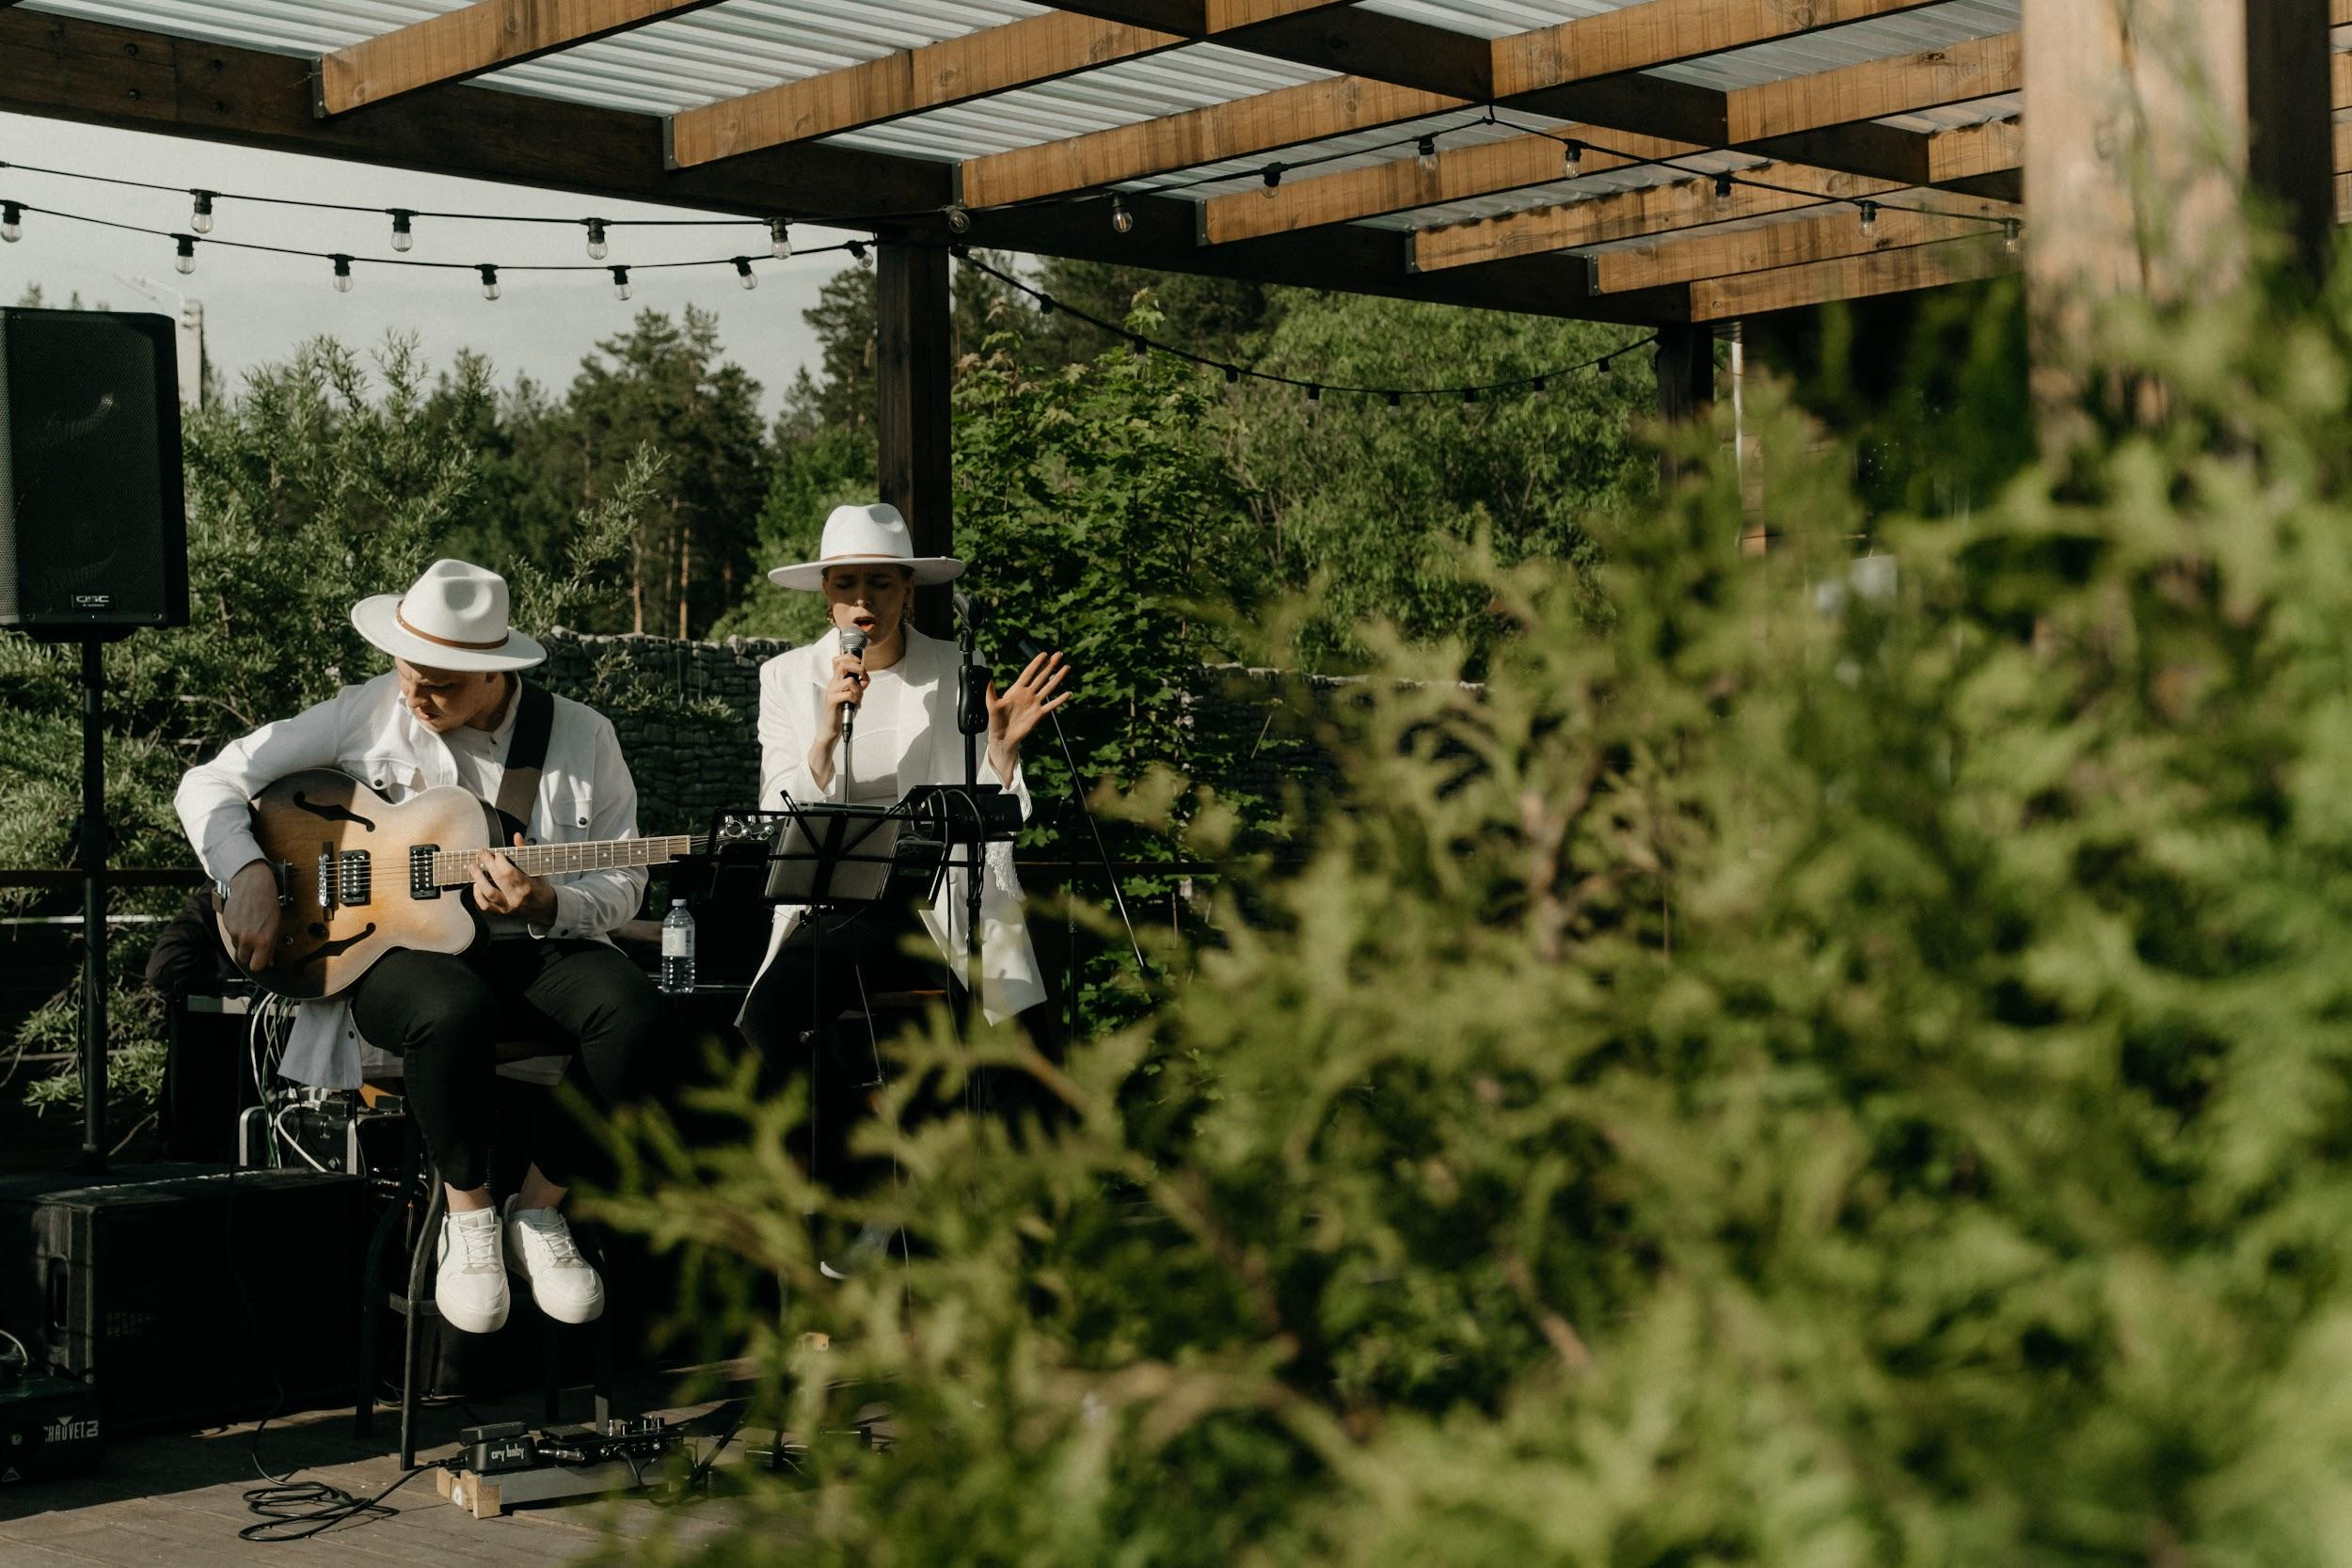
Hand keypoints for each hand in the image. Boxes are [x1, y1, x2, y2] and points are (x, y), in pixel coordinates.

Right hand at [221, 860, 282, 972]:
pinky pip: (231, 936)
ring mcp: (235, 932)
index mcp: (263, 940)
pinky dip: (236, 932)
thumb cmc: (268, 902)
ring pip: (237, 947)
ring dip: (243, 942)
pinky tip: (244, 921)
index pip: (257, 966)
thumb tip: (269, 961)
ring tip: (251, 928)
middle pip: (244, 960)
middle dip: (250, 955)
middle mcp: (247, 939)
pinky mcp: (226, 925)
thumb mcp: (276, 925)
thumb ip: (272, 945)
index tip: (261, 960)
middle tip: (256, 944)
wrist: (252, 884)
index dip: (259, 963)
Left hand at [474, 832, 556, 922]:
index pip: (509, 872)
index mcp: (527, 886)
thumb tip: (516, 836)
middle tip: (481, 853)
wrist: (545, 909)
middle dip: (487, 863)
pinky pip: (485, 906)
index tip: (497, 853)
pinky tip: (476, 885)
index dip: (500, 861)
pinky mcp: (501, 912)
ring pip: (488, 893)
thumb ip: (525, 851)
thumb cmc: (540, 886)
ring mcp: (508, 906)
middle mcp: (516, 898)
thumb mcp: (538, 868)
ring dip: (478, 878)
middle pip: (497, 879)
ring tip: (473, 866)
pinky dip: (477, 895)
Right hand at [817, 651, 867, 743]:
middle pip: (843, 664)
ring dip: (859, 689)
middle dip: (859, 668)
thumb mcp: (853, 695)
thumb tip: (865, 678)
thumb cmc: (842, 711)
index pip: (838, 660)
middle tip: (864, 678)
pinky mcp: (832, 701)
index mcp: (836, 680)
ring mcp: (831, 691)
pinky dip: (855, 699)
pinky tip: (854, 705)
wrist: (832, 727)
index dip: (850, 657)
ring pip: (849, 680)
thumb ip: (858, 685)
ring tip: (858, 698)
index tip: (860, 663)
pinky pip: (848, 694)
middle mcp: (833, 683)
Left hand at [986, 649, 1071, 775]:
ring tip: (1066, 668)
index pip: (1028, 673)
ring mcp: (1034, 703)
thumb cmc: (996, 721)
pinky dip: (1060, 699)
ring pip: (1049, 687)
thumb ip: (990, 691)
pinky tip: (1068, 693)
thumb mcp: (991, 705)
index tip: (1044, 654)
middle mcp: (1028, 694)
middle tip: (1059, 654)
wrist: (1003, 737)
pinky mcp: (1039, 713)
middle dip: (1050, 665)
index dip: (1036, 663)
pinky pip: (1051, 705)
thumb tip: (987, 677)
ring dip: (1057, 678)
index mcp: (1016, 690)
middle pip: (1041, 676)